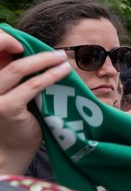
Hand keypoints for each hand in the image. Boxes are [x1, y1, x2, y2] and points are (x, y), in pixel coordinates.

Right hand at [0, 31, 71, 174]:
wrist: (10, 151)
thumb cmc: (14, 120)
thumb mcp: (12, 93)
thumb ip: (17, 76)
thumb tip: (37, 51)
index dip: (6, 40)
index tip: (28, 41)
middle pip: (3, 54)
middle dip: (32, 48)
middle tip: (57, 52)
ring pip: (19, 68)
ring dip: (45, 60)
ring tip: (62, 58)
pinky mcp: (7, 108)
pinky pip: (32, 85)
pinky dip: (51, 75)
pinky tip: (64, 71)